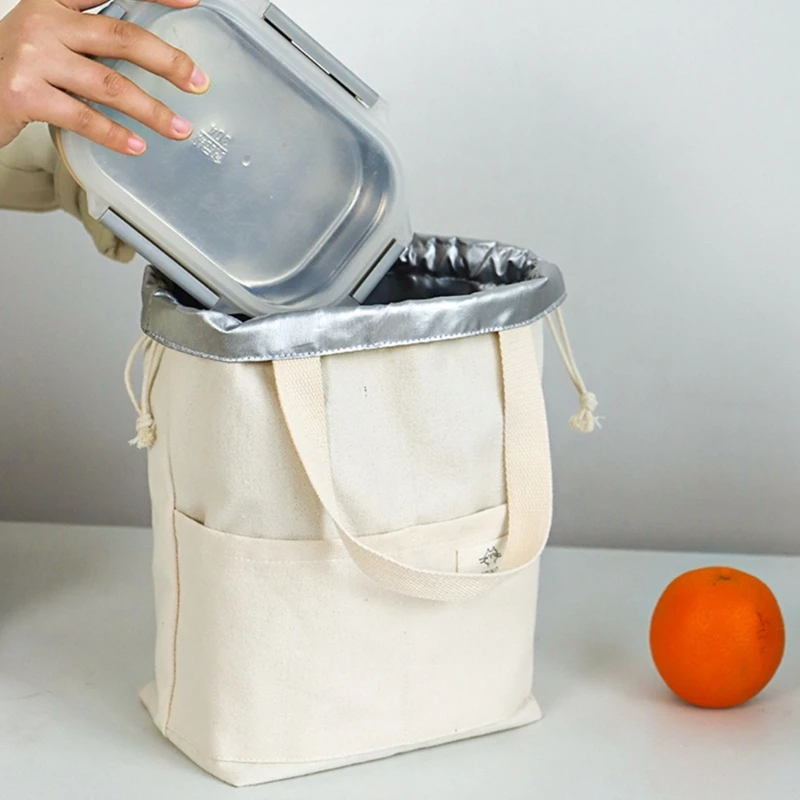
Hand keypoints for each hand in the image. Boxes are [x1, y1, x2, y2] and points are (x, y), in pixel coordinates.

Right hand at [0, 0, 209, 153]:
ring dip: (152, 111)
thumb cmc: (16, 70)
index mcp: (53, 2)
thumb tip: (152, 56)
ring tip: (180, 129)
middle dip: (169, 62)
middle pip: (123, 38)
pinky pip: (84, 117)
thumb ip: (91, 40)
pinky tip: (138, 145)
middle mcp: (43, 21)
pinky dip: (116, 135)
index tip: (192, 2)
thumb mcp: (50, 40)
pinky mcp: (24, 94)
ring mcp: (32, 57)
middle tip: (198, 82)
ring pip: (111, 84)